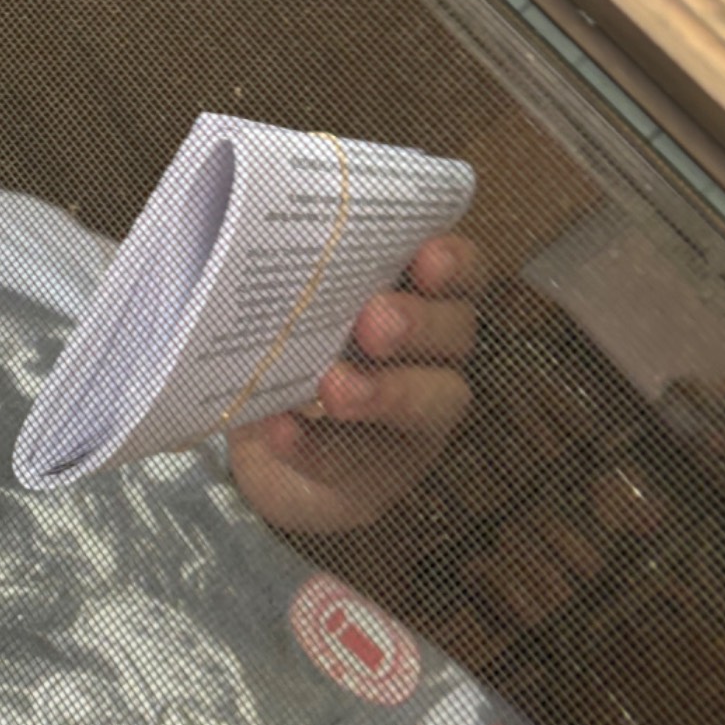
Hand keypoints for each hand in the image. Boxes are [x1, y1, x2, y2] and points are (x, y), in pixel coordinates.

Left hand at [225, 234, 483, 533]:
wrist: (276, 448)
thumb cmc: (298, 350)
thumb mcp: (301, 308)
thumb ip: (301, 283)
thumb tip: (263, 251)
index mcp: (422, 299)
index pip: (461, 272)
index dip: (455, 263)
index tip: (427, 256)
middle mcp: (435, 357)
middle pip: (455, 333)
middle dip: (419, 324)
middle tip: (375, 321)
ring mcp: (416, 420)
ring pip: (430, 403)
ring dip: (384, 393)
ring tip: (336, 387)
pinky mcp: (380, 473)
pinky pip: (354, 461)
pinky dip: (314, 445)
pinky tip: (282, 430)